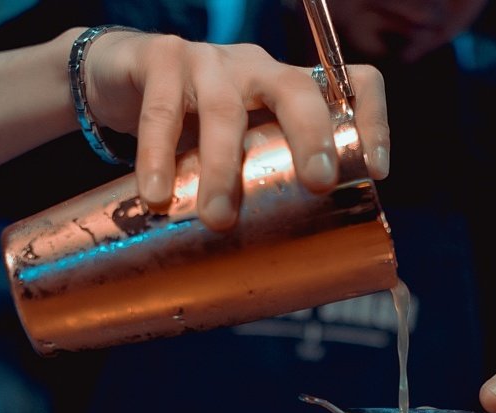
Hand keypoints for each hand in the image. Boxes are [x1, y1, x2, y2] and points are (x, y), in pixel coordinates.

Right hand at [82, 31, 389, 226]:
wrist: (119, 74)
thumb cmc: (193, 124)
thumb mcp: (238, 145)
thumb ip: (262, 182)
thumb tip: (291, 268)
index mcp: (288, 89)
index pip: (351, 82)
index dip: (372, 119)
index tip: (375, 171)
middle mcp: (257, 68)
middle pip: (296, 89)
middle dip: (312, 136)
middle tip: (317, 184)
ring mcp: (209, 61)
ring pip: (224, 110)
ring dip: (223, 168)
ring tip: (217, 220)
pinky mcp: (159, 59)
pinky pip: (161, 110)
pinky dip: (158, 155)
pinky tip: (157, 195)